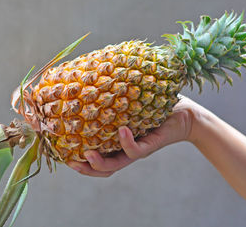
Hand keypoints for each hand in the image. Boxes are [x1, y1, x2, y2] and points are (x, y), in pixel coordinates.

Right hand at [67, 96, 200, 176]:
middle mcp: (124, 148)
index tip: (60, 150)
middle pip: (102, 168)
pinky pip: (136, 150)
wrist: (185, 111)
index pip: (94, 153)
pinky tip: (121, 130)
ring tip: (87, 154)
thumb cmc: (154, 103)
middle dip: (85, 168)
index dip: (77, 157)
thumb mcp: (127, 100)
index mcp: (116, 141)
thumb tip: (86, 78)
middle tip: (70, 161)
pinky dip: (126, 142)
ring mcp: (137, 149)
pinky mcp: (150, 146)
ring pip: (115, 166)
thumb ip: (110, 96)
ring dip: (99, 163)